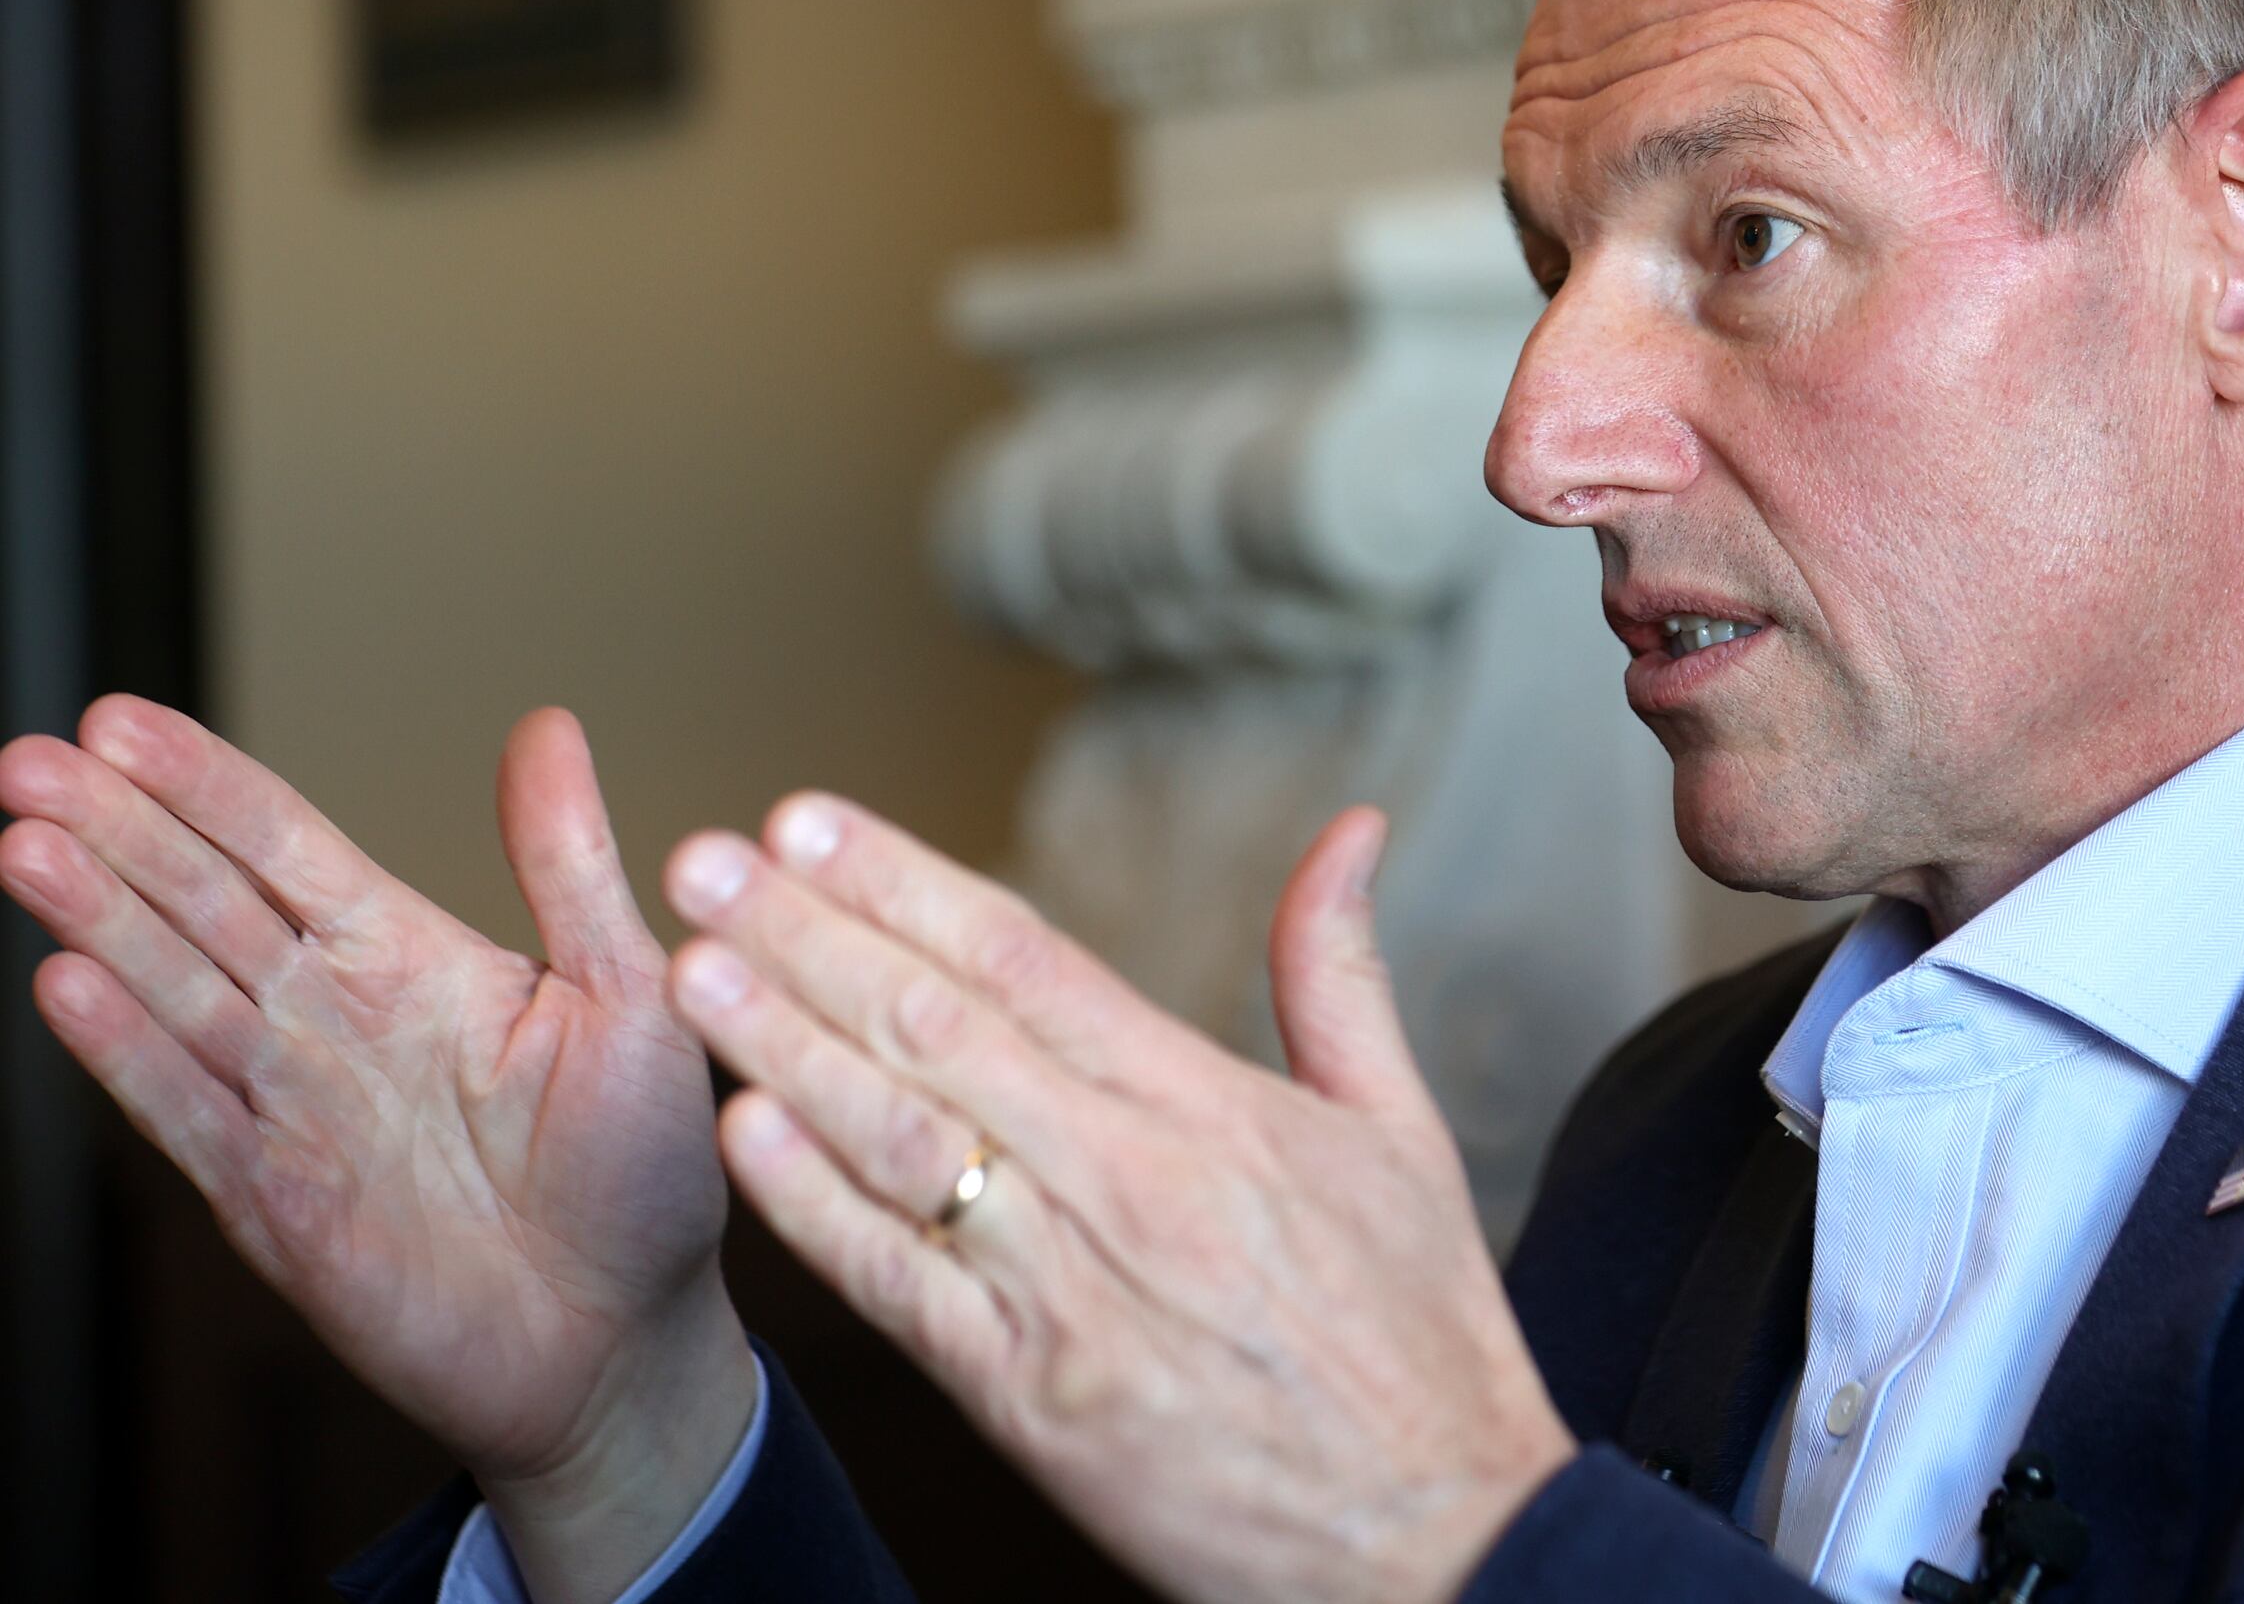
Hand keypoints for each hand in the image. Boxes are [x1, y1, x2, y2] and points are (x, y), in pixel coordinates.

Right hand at [0, 701, 756, 1603]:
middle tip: (28, 759)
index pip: (287, 851)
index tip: (119, 723)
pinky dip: (124, 1055)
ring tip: (27, 843)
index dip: (205, 786)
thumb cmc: (647, 1167)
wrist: (625, 1336)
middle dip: (117, 832)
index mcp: (415, 960)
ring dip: (98, 921)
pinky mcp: (274, 1203)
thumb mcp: (632, 993)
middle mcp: (337, 1022)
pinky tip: (63, 983)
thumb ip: (571, 865)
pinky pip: (185, 1115)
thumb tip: (547, 727)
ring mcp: (294, 1109)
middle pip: (205, 906)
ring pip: (174, 993)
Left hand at [661, 796, 1576, 1603]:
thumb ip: (1341, 975)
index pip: (1028, 959)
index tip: (811, 822)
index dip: (906, 882)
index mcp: (1208, 1105)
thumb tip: (1352, 832)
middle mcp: (1127, 1180)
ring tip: (692, 972)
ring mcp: (1070, 1292)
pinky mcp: (1032, 1400)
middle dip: (807, 937)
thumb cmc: (1421, 1336)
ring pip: (900, 1142)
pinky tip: (749, 1136)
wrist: (1440, 1533)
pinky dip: (818, 1211)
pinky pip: (902, 1289)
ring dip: (784, 1049)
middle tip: (706, 863)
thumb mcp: (1403, 1132)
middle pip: (937, 1029)